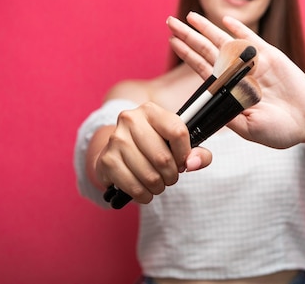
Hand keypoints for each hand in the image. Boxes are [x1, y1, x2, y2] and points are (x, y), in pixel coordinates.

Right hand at [95, 102, 211, 203]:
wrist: (118, 152)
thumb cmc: (153, 147)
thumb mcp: (177, 144)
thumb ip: (197, 153)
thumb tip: (193, 163)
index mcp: (151, 110)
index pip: (178, 132)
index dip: (185, 153)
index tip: (183, 162)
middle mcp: (130, 119)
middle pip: (163, 157)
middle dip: (172, 175)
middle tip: (170, 177)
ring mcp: (116, 139)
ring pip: (149, 175)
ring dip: (158, 186)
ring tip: (158, 184)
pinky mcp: (107, 160)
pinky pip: (133, 186)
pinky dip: (143, 195)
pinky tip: (145, 191)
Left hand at [167, 12, 304, 148]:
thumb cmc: (280, 130)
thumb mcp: (249, 128)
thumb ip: (230, 114)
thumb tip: (209, 102)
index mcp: (230, 91)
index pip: (203, 68)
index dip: (187, 55)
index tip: (172, 42)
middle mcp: (238, 74)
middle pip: (208, 50)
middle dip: (189, 36)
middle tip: (170, 21)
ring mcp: (253, 63)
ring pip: (225, 41)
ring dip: (207, 28)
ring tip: (190, 16)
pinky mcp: (271, 57)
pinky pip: (252, 39)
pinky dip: (239, 29)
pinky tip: (225, 20)